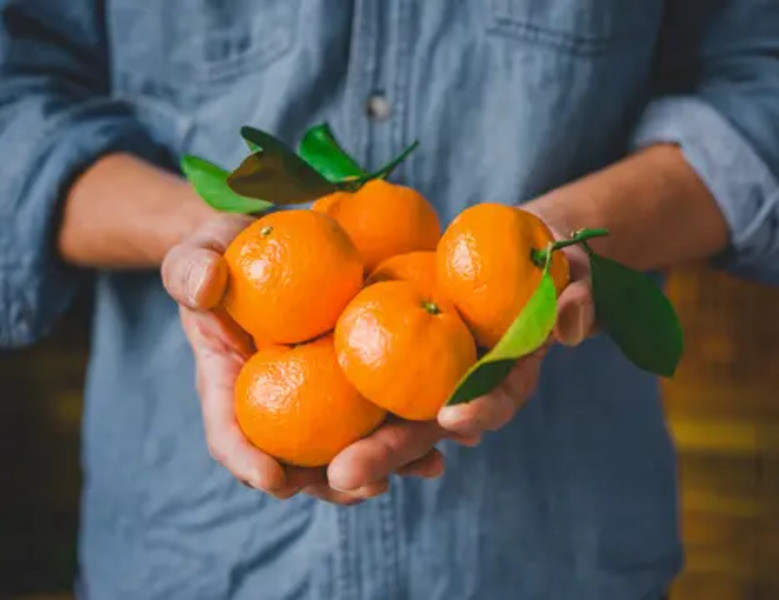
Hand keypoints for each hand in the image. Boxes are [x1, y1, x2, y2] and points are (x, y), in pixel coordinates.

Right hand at [161, 214, 451, 503]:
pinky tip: (447, 438)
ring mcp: (321, 392)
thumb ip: (190, 268)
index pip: (230, 430)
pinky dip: (412, 429)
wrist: (274, 243)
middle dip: (328, 482)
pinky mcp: (357, 375)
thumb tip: (204, 286)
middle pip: (297, 459)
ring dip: (383, 463)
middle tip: (360, 487)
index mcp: (232, 383)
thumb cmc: (227, 251)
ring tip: (418, 468)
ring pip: (348, 445)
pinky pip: (382, 411)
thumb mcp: (198, 251)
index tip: (272, 480)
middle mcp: (280, 399)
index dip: (246, 459)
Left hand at [325, 222, 592, 493]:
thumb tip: (569, 324)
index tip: (453, 419)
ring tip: (304, 466)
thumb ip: (575, 296)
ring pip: (384, 418)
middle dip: (387, 453)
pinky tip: (297, 428)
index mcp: (505, 376)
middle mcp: (461, 390)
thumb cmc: (542, 262)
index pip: (494, 399)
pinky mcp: (391, 357)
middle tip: (345, 475)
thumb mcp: (567, 271)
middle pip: (423, 427)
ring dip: (347, 444)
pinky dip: (332, 408)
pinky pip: (360, 383)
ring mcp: (424, 379)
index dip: (478, 411)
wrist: (509, 252)